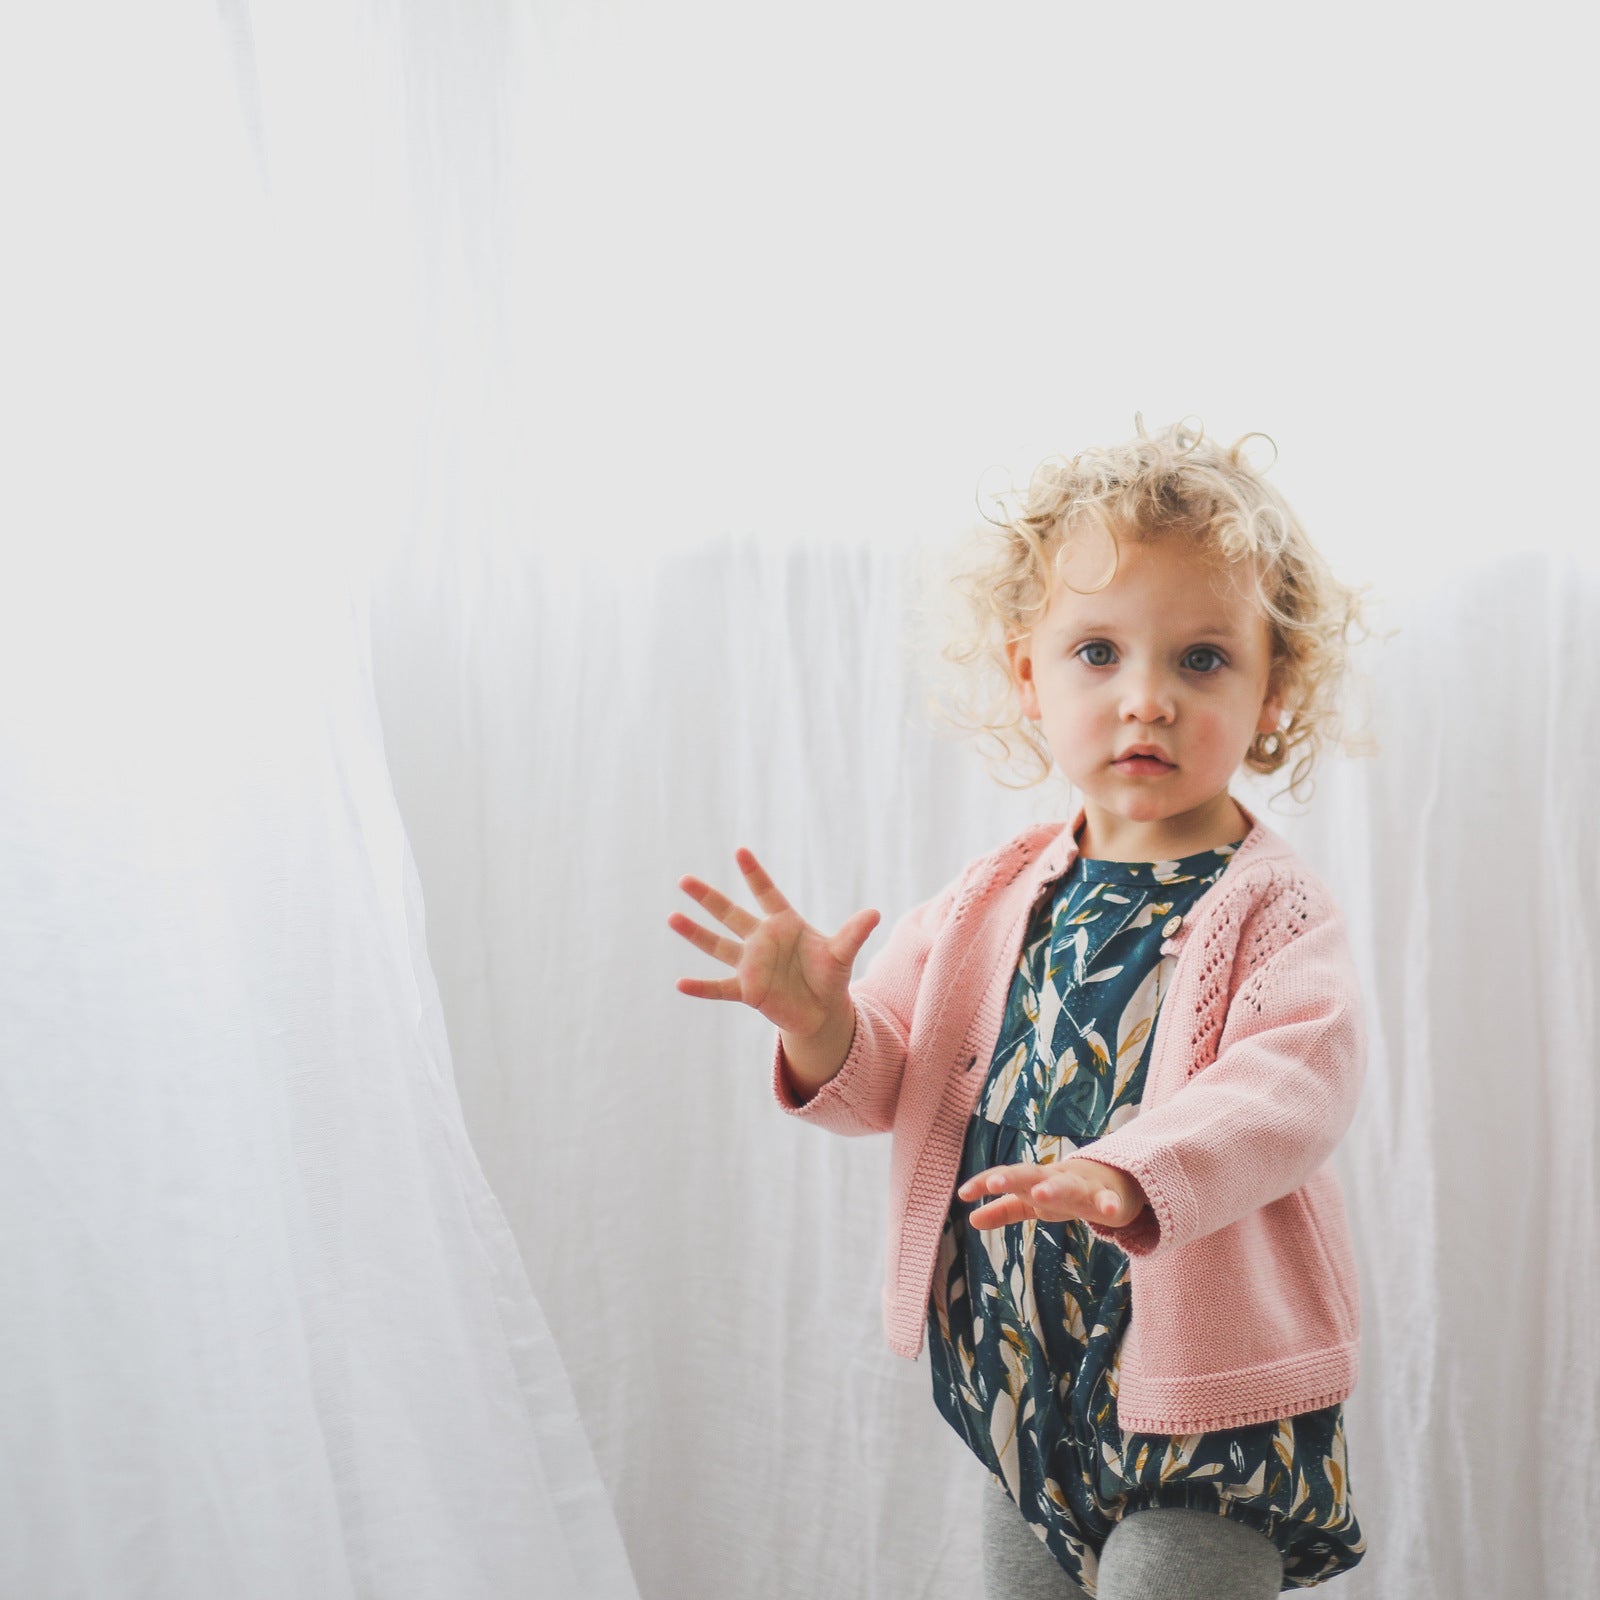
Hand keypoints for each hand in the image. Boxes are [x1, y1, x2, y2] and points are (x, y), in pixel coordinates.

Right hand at [669, 847, 879, 1037]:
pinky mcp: (747, 991)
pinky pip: (719, 988)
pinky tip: (680, 983)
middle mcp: (761, 940)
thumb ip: (852, 934)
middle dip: (709, 898)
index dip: (754, 874)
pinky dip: (700, 987)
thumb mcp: (841, 954)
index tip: (740, 851)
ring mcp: (750, 965)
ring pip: (718, 945)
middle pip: (730, 914)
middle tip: (684, 880)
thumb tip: (875, 913)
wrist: (821, 1011)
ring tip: (672, 917)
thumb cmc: (829, 975)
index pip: (766, 893)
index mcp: (784, 924)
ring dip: (696, 933)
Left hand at [956, 1157, 1147, 1230]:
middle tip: (993, 1184)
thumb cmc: (1064, 1192)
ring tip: (1039, 1194)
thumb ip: (1003, 1210)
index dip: (985, 1183)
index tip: (963, 1193)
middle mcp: (1056, 1178)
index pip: (1006, 1178)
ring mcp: (1083, 1186)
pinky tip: (1109, 1212)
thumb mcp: (1031, 1202)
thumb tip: (971, 1218)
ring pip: (1068, 1184)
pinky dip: (1109, 1204)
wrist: (1112, 1182)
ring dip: (1053, 1187)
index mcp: (1035, 1180)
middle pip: (1031, 1174)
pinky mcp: (1108, 1197)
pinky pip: (1109, 1201)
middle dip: (1012, 1177)